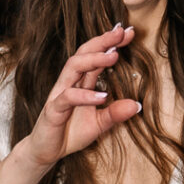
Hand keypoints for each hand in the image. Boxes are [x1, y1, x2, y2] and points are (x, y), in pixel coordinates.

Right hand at [16, 24, 142, 170]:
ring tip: (114, 55)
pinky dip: (85, 95)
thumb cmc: (70, 133)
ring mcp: (60, 94)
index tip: (128, 32)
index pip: (96, 56)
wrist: (46, 152)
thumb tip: (137, 105)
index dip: (110, 43)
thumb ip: (115, 114)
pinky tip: (102, 96)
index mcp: (81, 82)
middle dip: (102, 41)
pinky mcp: (53, 110)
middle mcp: (69, 83)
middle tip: (120, 32)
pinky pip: (68, 98)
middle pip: (83, 53)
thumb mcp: (99, 124)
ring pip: (73, 68)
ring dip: (94, 60)